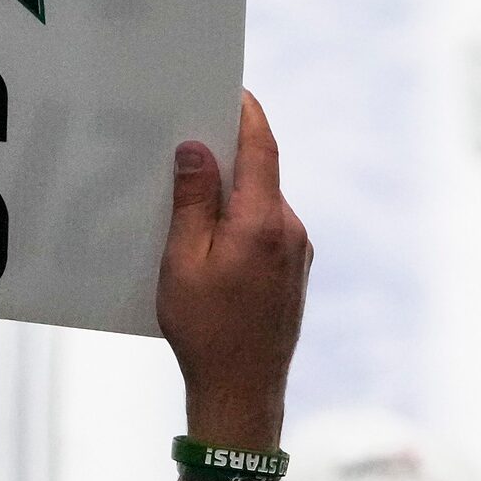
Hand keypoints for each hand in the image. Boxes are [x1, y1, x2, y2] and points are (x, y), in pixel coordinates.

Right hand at [158, 92, 309, 449]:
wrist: (243, 392)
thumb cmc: (206, 331)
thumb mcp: (183, 261)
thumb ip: (192, 201)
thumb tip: (196, 149)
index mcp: (262, 221)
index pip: (261, 146)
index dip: (246, 112)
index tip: (231, 88)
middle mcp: (289, 230)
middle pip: (262, 172)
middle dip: (230, 152)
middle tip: (194, 135)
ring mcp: (297, 252)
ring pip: (263, 203)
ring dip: (234, 192)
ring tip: (192, 193)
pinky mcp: (294, 272)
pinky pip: (267, 230)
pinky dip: (242, 221)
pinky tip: (211, 237)